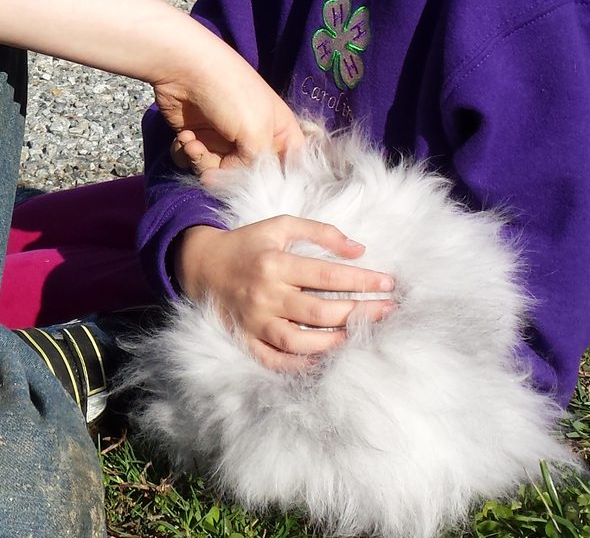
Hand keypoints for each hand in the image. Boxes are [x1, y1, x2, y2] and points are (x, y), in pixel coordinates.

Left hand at [152, 49, 304, 169]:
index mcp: (279, 133)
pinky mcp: (198, 137)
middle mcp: (253, 138)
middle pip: (246, 175)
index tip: (258, 183)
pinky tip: (183, 137)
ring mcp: (224, 139)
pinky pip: (193, 161)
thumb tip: (230, 181)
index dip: (278, 179)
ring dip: (200, 161)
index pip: (290, 166)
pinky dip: (186, 153)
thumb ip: (256, 165)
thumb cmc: (230, 94)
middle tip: (210, 158)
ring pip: (216, 171)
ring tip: (191, 142)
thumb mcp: (257, 131)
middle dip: (225, 171)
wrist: (184, 69)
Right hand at [174, 219, 394, 371]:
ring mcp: (254, 321)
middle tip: (387, 310)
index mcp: (275, 262)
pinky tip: (323, 358)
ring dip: (335, 341)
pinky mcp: (245, 339)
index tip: (388, 283)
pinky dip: (299, 363)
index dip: (363, 280)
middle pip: (321, 311)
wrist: (201, 264)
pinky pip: (274, 359)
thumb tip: (359, 249)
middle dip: (360, 312)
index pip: (328, 275)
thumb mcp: (280, 226)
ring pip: (300, 340)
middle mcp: (265, 294)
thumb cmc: (247, 244)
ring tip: (360, 334)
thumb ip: (320, 232)